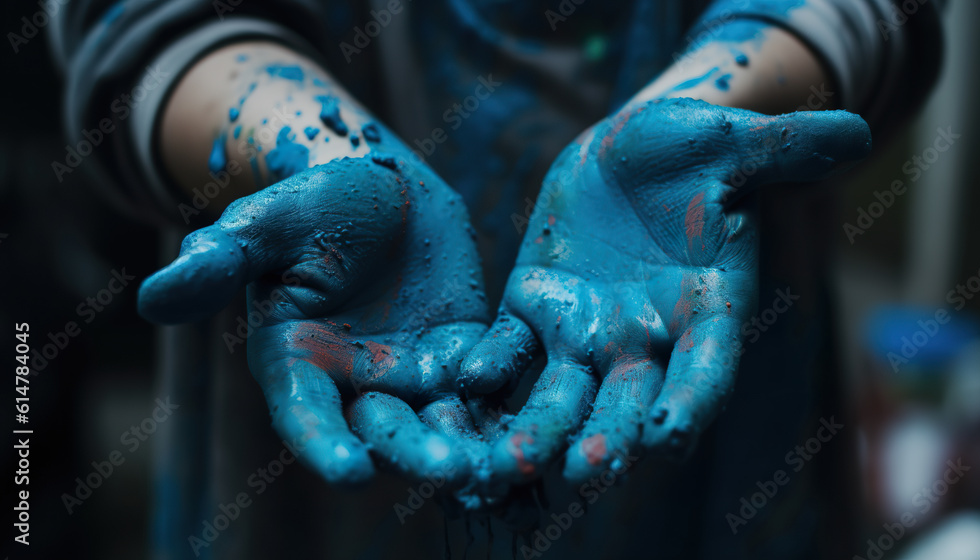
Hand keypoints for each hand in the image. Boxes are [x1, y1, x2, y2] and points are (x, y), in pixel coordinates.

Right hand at [139, 153, 494, 491]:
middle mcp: (357, 384)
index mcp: (299, 364)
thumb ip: (220, 262)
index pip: (308, 417)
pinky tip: (541, 422)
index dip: (325, 445)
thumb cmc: (314, 204)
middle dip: (416, 452)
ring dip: (471, 444)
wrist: (383, 190)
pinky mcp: (464, 355)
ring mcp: (414, 374)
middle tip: (453, 468)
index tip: (349, 473)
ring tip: (503, 464)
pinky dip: (505, 408)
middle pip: (385, 432)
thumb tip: (151, 298)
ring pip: (442, 422)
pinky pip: (486, 388)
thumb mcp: (267, 224)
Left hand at [459, 98, 870, 485]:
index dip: (692, 401)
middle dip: (609, 440)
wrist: (630, 153)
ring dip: (539, 429)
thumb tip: (857, 132)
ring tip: (510, 461)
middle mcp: (646, 339)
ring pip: (562, 396)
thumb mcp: (736, 144)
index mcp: (704, 312)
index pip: (706, 369)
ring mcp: (586, 332)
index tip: (670, 434)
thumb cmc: (693, 151)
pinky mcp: (533, 309)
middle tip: (584, 473)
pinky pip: (506, 350)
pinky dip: (486, 368)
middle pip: (630, 405)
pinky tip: (462, 381)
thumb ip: (787, 149)